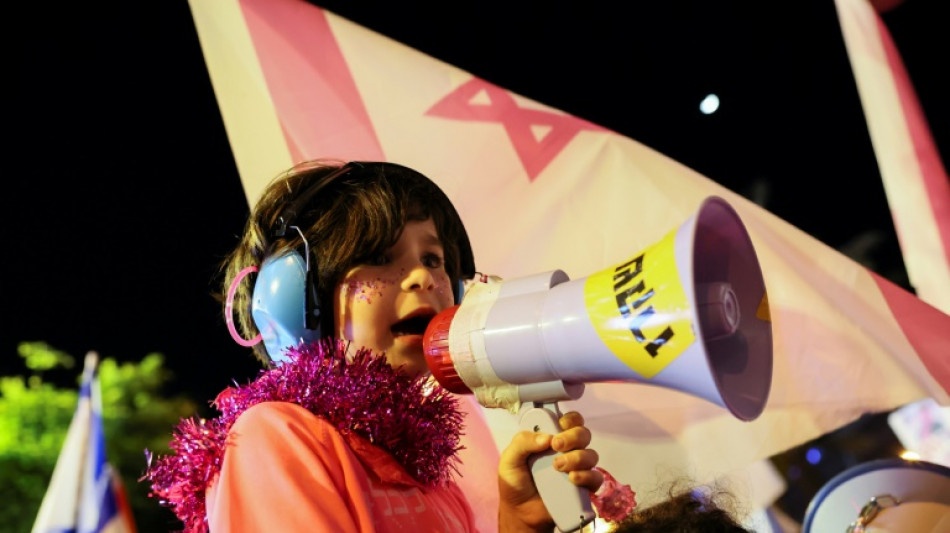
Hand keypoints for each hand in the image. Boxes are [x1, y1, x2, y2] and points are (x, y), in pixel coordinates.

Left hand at [497, 411, 603, 532]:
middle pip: (583, 434)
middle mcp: (567, 450)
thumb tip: (546, 437)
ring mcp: (577, 468)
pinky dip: (587, 476)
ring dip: (577, 457)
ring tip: (558, 467)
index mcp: (551, 439)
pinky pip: (595, 477)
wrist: (520, 513)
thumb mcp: (509, 459)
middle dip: (573, 436)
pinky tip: (572, 479)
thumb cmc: (515, 483)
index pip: (569, 421)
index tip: (559, 426)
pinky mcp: (583, 487)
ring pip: (591, 454)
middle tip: (557, 446)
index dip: (569, 419)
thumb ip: (522, 442)